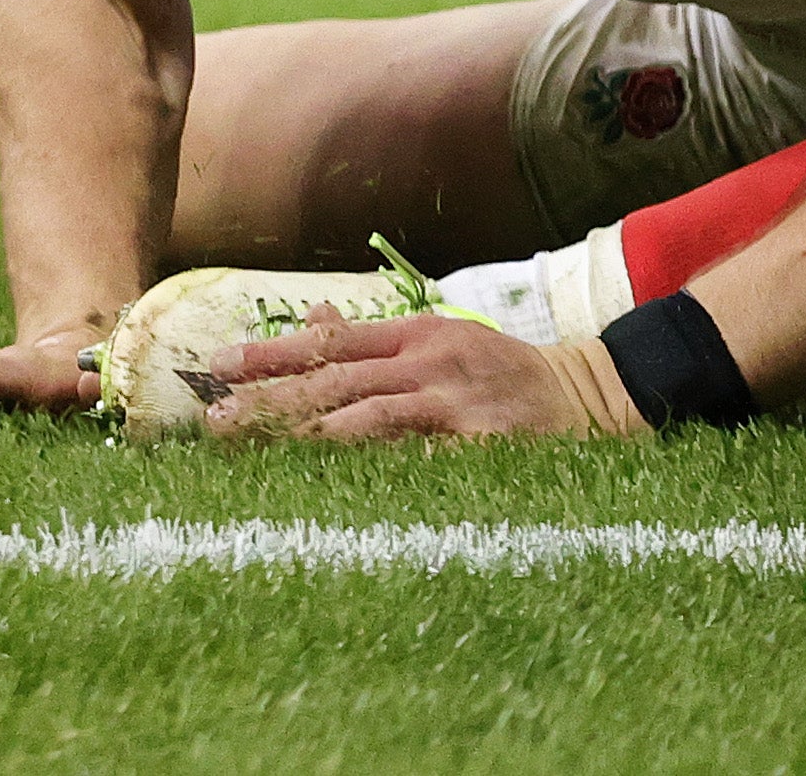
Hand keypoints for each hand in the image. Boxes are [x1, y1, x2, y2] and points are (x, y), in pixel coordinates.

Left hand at [202, 315, 630, 442]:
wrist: (588, 396)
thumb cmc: (503, 375)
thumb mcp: (442, 342)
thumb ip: (376, 340)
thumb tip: (311, 319)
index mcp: (419, 335)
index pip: (333, 341)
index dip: (276, 352)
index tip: (221, 365)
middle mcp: (431, 362)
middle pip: (338, 379)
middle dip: (274, 398)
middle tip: (217, 419)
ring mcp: (454, 403)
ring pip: (367, 417)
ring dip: (307, 433)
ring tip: (259, 450)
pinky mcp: (476, 445)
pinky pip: (413, 459)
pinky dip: (370, 470)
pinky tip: (331, 486)